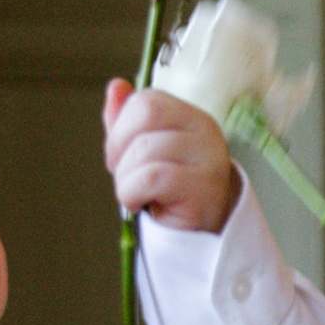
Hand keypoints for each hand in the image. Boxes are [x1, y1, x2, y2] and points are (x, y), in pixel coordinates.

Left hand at [103, 76, 241, 234]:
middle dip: (120, 148)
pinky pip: (150, 178)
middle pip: (144, 115)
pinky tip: (143, 205)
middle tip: (127, 176)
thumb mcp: (145, 153)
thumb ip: (128, 121)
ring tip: (140, 195)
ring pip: (144, 150)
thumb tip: (116, 87)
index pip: (145, 101)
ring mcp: (208, 157)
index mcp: (190, 116)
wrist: (203, 237)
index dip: (121, 128)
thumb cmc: (170, 195)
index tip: (121, 157)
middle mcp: (205, 130)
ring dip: (126, 180)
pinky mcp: (204, 187)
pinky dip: (132, 194)